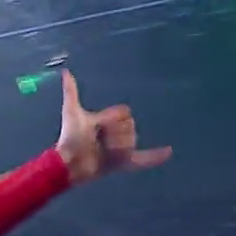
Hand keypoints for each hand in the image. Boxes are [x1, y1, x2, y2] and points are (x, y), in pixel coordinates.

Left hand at [53, 69, 171, 185]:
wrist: (70, 162)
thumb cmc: (70, 137)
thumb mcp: (72, 111)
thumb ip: (71, 91)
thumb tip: (66, 72)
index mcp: (109, 120)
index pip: (124, 113)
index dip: (112, 118)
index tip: (96, 125)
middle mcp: (118, 133)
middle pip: (129, 126)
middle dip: (113, 132)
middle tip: (97, 140)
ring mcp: (122, 148)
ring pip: (132, 140)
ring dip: (117, 145)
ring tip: (103, 150)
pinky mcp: (124, 162)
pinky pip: (144, 159)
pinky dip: (157, 156)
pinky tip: (170, 151)